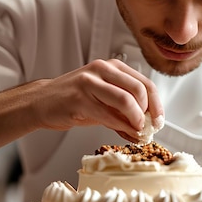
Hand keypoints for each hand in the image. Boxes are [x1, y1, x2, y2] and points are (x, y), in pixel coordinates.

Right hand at [35, 58, 163, 141]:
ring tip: (138, 131)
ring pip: (125, 100)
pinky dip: (120, 127)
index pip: (145, 82)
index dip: (156, 104)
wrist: (41, 102)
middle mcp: (102, 70)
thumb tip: (147, 127)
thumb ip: (124, 110)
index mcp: (112, 67)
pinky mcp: (79, 99)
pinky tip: (124, 134)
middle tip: (149, 126)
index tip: (159, 120)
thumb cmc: (74, 101)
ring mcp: (89, 82)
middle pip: (139, 89)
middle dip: (148, 112)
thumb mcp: (104, 101)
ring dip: (136, 120)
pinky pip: (107, 114)